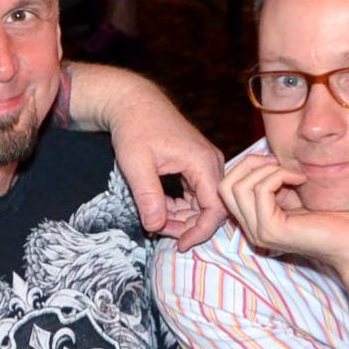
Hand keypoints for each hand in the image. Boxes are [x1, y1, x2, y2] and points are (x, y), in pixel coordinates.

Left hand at [108, 96, 225, 248]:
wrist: (133, 103)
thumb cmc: (135, 128)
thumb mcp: (136, 165)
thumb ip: (148, 197)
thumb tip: (156, 227)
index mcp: (203, 162)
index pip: (216, 209)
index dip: (199, 232)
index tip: (179, 245)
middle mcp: (211, 163)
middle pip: (211, 208)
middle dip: (186, 225)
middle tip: (157, 230)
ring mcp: (205, 163)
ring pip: (202, 203)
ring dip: (181, 216)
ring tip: (154, 218)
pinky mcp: (196, 165)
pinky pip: (195, 194)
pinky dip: (178, 205)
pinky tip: (158, 206)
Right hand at [220, 154, 348, 269]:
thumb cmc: (336, 217)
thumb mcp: (298, 194)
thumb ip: (277, 183)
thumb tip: (263, 158)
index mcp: (255, 221)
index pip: (228, 187)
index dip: (248, 166)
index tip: (277, 163)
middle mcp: (252, 229)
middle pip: (225, 185)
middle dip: (250, 164)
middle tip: (278, 163)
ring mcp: (259, 232)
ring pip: (238, 187)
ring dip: (267, 170)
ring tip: (294, 173)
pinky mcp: (270, 230)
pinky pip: (260, 191)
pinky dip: (279, 176)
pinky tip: (301, 180)